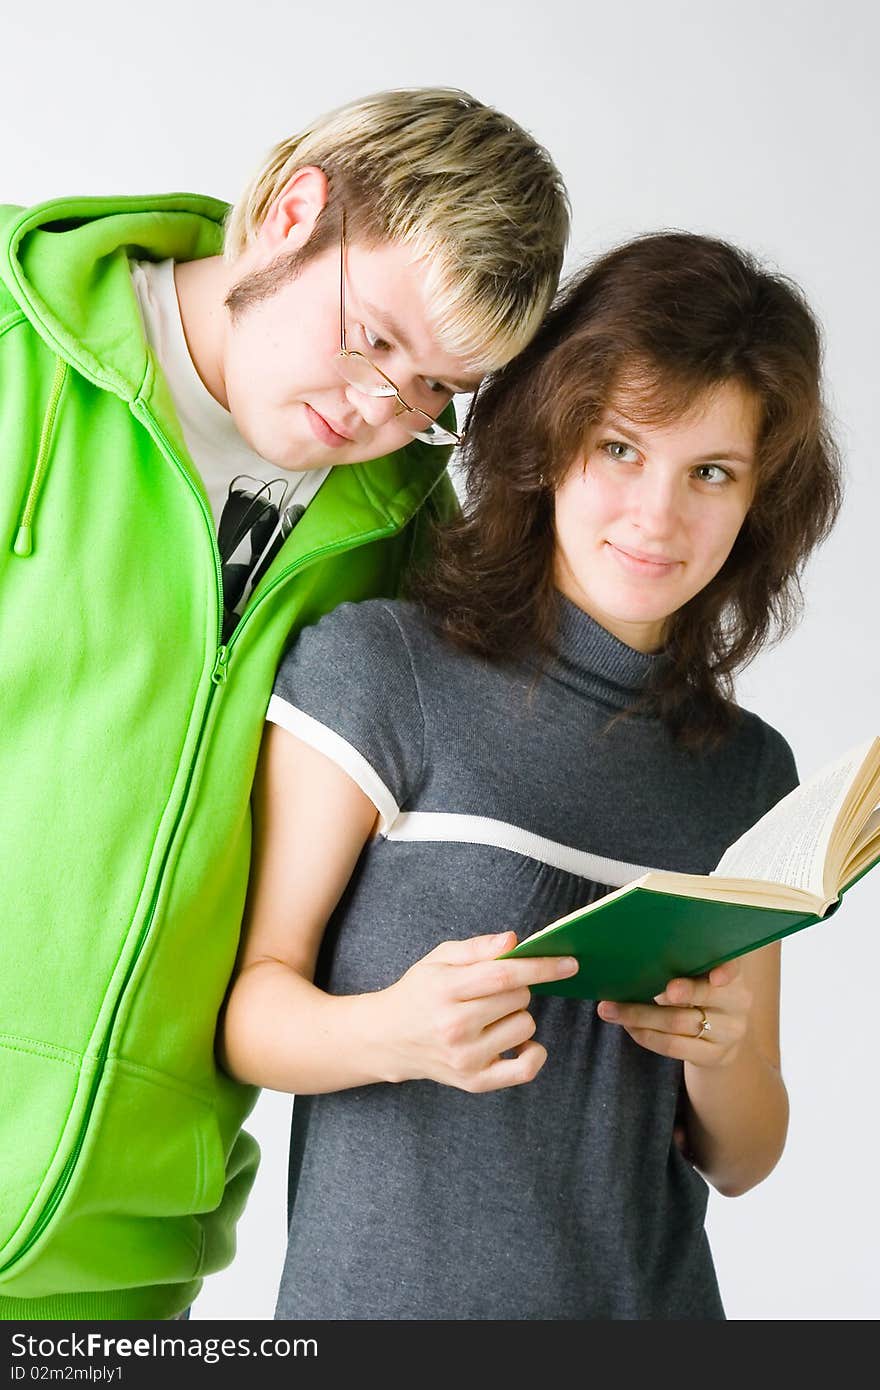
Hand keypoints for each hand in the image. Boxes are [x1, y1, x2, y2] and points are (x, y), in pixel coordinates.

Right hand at [380, 930, 577, 1092]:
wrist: (389, 1038)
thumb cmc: (420, 992)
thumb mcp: (439, 959)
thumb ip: (477, 948)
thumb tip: (513, 941)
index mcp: (444, 990)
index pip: (504, 975)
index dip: (541, 966)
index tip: (569, 962)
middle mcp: (454, 1027)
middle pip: (518, 998)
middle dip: (518, 987)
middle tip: (493, 990)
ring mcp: (465, 1058)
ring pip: (525, 1026)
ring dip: (518, 1015)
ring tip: (492, 1015)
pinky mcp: (475, 1082)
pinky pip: (525, 1069)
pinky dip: (533, 1052)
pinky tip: (519, 1041)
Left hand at [596, 958, 751, 1067]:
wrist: (717, 1037)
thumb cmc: (697, 992)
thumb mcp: (697, 975)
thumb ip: (679, 964)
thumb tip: (633, 956)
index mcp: (732, 973)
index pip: (733, 967)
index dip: (725, 971)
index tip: (714, 976)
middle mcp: (738, 1002)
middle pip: (701, 995)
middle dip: (665, 993)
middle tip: (634, 989)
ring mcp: (730, 1031)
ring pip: (679, 1022)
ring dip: (638, 1016)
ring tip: (610, 1009)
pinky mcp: (715, 1055)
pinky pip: (674, 1046)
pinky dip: (646, 1035)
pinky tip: (628, 1026)